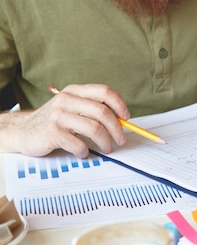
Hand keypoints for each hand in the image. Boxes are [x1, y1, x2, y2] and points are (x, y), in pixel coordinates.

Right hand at [0, 84, 128, 157]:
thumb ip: (93, 105)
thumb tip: (121, 113)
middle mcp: (66, 100)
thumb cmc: (54, 120)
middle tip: (120, 140)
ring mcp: (58, 116)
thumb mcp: (72, 106)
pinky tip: (83, 153)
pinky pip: (78, 144)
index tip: (126, 118)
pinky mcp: (52, 132)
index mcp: (74, 91)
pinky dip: (85, 152)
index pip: (104, 92)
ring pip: (94, 128)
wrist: (22, 131)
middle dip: (117, 129)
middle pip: (103, 112)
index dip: (120, 105)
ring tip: (106, 148)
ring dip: (105, 142)